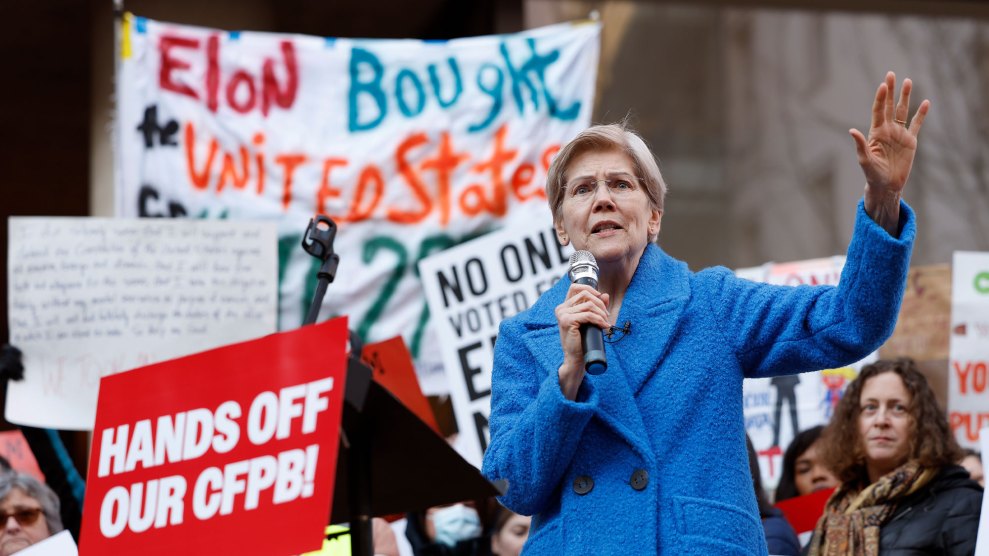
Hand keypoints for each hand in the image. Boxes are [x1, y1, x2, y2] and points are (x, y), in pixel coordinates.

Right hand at [554, 284, 609, 399]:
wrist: (575, 358)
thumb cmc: (582, 340)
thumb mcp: (590, 320)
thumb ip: (596, 307)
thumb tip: (605, 294)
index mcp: (564, 306)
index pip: (575, 287)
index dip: (589, 289)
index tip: (600, 297)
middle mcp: (561, 308)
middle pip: (585, 294)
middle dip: (600, 303)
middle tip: (606, 315)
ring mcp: (563, 314)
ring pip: (589, 305)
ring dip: (601, 313)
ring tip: (606, 322)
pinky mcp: (567, 321)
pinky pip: (588, 315)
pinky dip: (599, 320)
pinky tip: (604, 326)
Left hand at [851, 71, 929, 235]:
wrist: (886, 185)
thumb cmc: (872, 174)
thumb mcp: (865, 160)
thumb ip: (860, 145)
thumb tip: (852, 130)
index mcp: (875, 132)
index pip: (878, 111)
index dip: (881, 98)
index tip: (882, 85)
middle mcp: (887, 130)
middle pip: (890, 106)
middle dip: (890, 91)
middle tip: (891, 74)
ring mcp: (899, 134)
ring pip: (903, 111)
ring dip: (906, 97)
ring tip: (908, 81)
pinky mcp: (910, 141)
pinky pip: (916, 125)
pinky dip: (921, 114)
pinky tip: (925, 102)